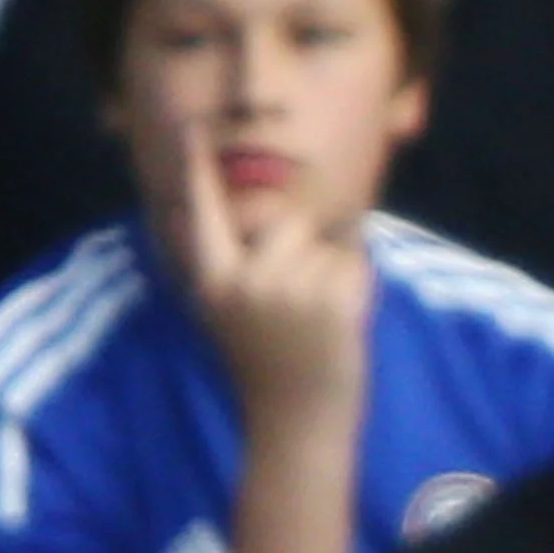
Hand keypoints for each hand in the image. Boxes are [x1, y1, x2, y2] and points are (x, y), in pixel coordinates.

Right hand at [176, 122, 372, 418]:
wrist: (296, 424)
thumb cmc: (266, 365)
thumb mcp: (227, 313)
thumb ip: (232, 263)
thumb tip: (235, 210)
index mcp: (212, 282)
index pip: (203, 214)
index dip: (199, 171)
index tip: (193, 128)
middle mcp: (245, 281)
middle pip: (286, 219)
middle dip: (304, 246)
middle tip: (298, 305)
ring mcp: (290, 290)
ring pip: (327, 242)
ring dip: (334, 270)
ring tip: (316, 319)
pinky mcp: (334, 300)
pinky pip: (357, 261)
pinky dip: (360, 286)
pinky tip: (339, 325)